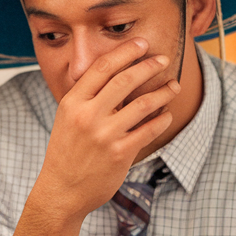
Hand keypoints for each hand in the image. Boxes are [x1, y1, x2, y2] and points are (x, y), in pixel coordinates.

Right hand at [35, 38, 179, 221]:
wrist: (61, 191)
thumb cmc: (66, 151)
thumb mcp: (68, 118)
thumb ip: (88, 97)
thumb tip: (117, 74)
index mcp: (73, 102)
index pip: (102, 67)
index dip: (125, 52)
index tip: (142, 43)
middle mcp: (88, 116)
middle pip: (125, 80)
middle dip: (149, 66)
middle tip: (163, 59)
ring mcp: (105, 135)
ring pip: (143, 104)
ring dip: (163, 92)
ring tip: (174, 85)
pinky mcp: (120, 154)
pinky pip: (148, 130)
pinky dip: (161, 119)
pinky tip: (166, 114)